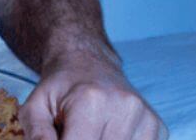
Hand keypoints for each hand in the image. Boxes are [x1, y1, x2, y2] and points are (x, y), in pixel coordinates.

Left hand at [20, 51, 166, 139]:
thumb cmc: (59, 88)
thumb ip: (37, 135)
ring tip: (89, 132)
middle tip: (73, 132)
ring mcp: (146, 117)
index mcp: (91, 101)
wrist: (88, 62)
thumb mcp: (36, 106)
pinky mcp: (159, 127)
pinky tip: (106, 134)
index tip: (61, 139)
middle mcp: (125, 107)